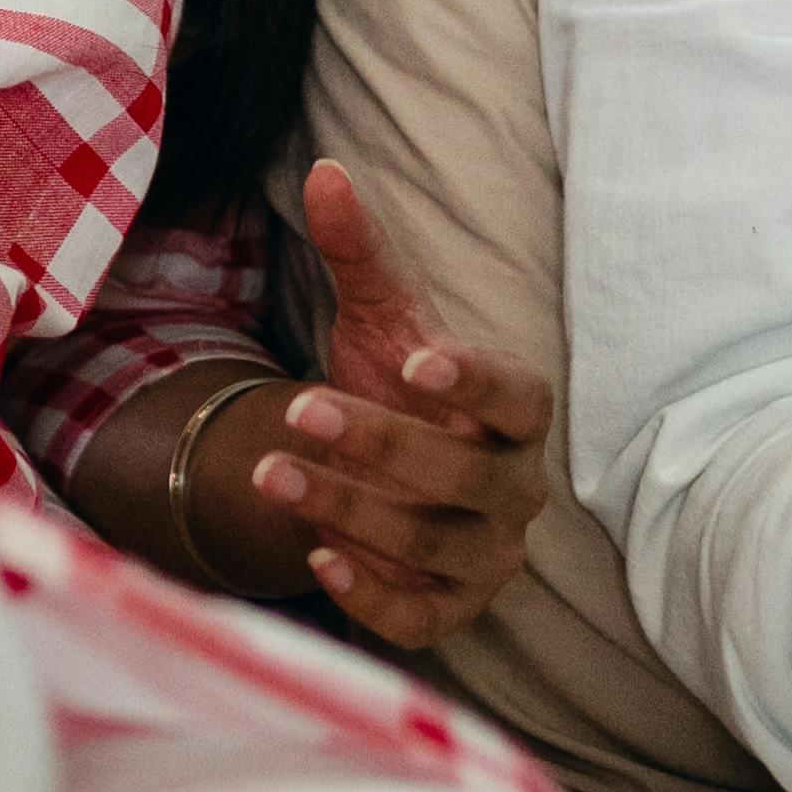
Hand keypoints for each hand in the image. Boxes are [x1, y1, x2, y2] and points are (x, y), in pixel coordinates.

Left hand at [228, 157, 555, 652]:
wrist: (377, 476)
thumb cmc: (392, 386)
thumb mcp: (374, 319)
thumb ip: (358, 252)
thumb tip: (324, 172)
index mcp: (515, 411)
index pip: (520, 397)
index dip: (477, 380)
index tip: (417, 360)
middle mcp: (514, 486)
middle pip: (467, 473)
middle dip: (381, 443)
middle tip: (301, 408)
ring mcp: (487, 554)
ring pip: (435, 545)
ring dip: (353, 512)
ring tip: (271, 474)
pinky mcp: (450, 609)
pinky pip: (421, 619)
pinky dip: (370, 596)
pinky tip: (313, 556)